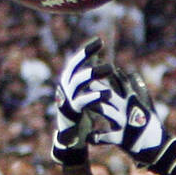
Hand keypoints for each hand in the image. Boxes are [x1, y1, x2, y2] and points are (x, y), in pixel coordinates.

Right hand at [52, 38, 112, 165]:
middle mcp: (65, 85)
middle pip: (77, 70)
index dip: (87, 50)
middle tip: (109, 62)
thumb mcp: (85, 89)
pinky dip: (95, 96)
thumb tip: (97, 53)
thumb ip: (90, 74)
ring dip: (94, 75)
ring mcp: (66, 97)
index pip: (77, 61)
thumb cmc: (80, 109)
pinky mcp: (71, 111)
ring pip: (80, 83)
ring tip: (110, 70)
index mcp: (68, 79)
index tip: (99, 41)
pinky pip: (83, 101)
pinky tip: (108, 93)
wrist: (70, 133)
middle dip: (92, 63)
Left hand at [84, 61, 175, 174]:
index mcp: (134, 102)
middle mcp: (128, 111)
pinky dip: (97, 138)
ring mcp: (125, 124)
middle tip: (83, 78)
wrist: (161, 150)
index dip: (108, 73)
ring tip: (80, 103)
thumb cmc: (153, 128)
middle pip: (109, 94)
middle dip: (96, 85)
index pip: (120, 83)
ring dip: (93, 107)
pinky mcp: (123, 139)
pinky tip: (87, 137)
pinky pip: (107, 138)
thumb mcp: (147, 107)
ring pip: (107, 111)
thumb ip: (140, 91)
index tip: (95, 62)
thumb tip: (134, 75)